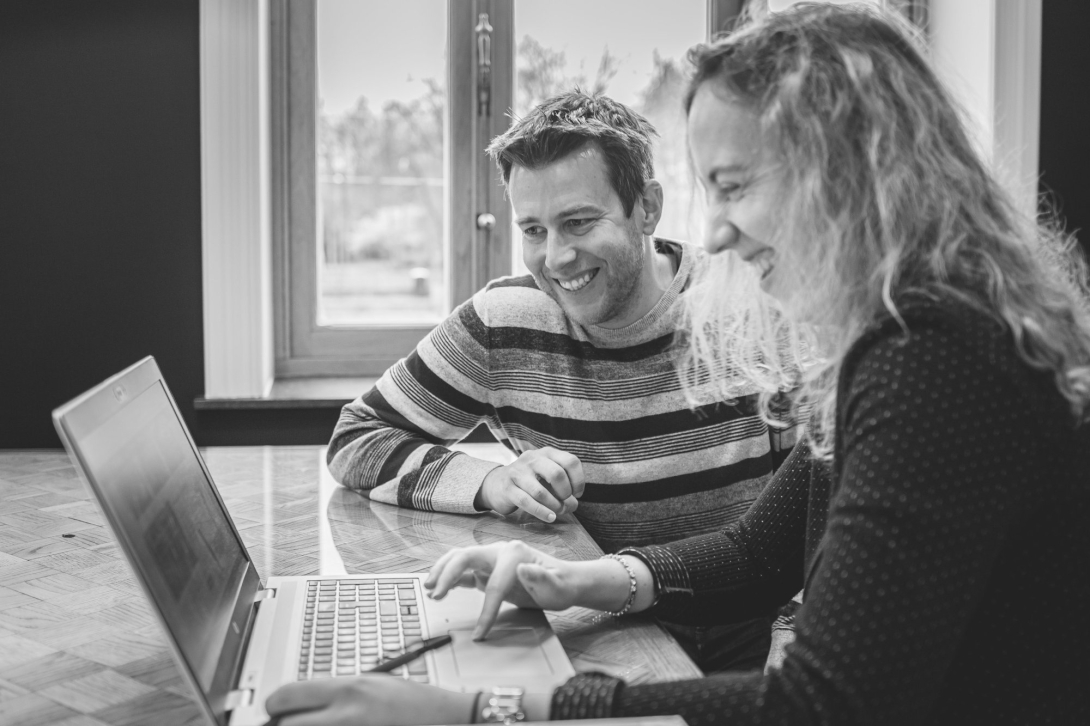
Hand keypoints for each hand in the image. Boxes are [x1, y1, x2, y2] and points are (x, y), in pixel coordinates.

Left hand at [265, 674, 474, 725]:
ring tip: (314, 724)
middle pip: (286, 724)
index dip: (274, 704)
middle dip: (283, 723)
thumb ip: (334, 692)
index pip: (287, 696)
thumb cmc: (407, 701)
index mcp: (347, 689)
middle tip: (289, 721)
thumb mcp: (369, 684)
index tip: (275, 707)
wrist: (438, 717)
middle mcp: (345, 714)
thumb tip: (300, 702)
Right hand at [425, 540, 587, 638]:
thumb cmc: (560, 584)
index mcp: (514, 554)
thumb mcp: (556, 585)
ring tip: (428, 587)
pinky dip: (449, 579)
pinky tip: (438, 588)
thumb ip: (541, 577)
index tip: (480, 632)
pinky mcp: (486, 571)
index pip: (494, 583)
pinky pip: (463, 573)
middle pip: (465, 557)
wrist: (563, 581)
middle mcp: (499, 552)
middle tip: (434, 594)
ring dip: (442, 572)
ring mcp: (490, 561)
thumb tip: (523, 568)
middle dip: (447, 574)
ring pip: (459, 560)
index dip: (486, 609)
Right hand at [475, 447, 584, 521]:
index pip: (571, 461)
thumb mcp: (547, 477)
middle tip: (566, 502)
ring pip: (541, 492)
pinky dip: (541, 512)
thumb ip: (563, 487)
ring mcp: (518, 472)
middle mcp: (532, 458)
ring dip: (554, 506)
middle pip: (556, 474)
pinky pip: (527, 502)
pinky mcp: (508, 488)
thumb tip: (573, 504)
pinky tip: (550, 517)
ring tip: (558, 512)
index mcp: (547, 453)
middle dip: (565, 493)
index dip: (578, 480)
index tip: (577, 494)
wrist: (497, 484)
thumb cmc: (530, 482)